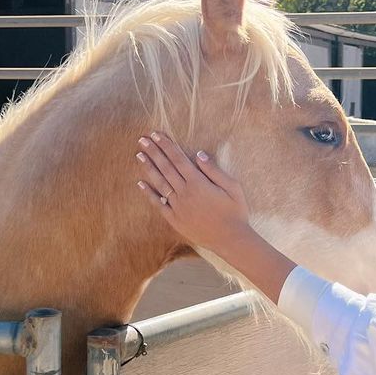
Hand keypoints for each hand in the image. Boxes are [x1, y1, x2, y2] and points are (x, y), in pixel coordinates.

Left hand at [135, 132, 251, 250]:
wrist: (230, 240)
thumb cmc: (235, 212)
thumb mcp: (233, 187)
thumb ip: (214, 170)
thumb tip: (198, 154)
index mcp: (198, 183)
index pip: (178, 159)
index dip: (166, 146)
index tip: (156, 135)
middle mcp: (185, 193)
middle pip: (166, 168)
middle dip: (154, 152)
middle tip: (142, 140)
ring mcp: (178, 207)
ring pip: (160, 183)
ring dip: (149, 168)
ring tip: (139, 155)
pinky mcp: (175, 219)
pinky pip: (159, 204)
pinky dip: (149, 193)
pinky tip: (141, 183)